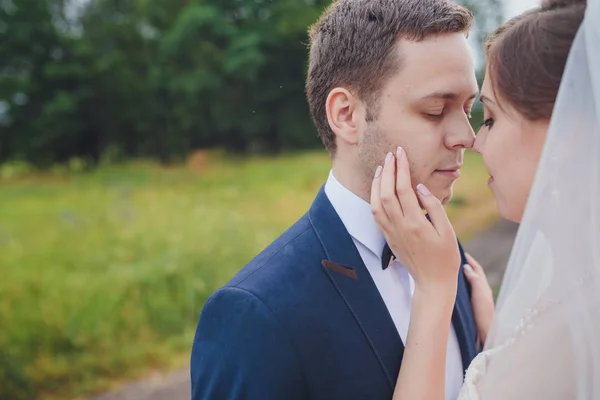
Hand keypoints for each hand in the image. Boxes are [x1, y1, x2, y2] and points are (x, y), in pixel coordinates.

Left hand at [371, 147, 460, 296]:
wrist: (432, 283)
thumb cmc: (445, 257)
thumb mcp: (447, 232)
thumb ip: (435, 208)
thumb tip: (421, 188)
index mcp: (416, 223)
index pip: (403, 189)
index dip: (401, 168)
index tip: (401, 153)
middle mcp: (399, 227)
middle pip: (386, 192)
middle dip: (387, 170)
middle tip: (391, 154)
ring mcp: (391, 233)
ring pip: (376, 204)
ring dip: (377, 184)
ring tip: (382, 168)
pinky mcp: (388, 238)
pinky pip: (376, 215)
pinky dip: (374, 198)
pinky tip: (379, 189)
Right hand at [463, 253, 494, 344]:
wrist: (486, 335)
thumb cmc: (484, 315)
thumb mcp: (480, 295)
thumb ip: (475, 280)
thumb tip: (466, 267)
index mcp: (484, 287)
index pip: (477, 269)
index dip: (470, 261)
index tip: (462, 253)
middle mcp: (481, 292)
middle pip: (474, 275)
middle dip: (466, 266)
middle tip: (455, 260)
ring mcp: (477, 300)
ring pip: (470, 284)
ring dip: (463, 277)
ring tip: (453, 272)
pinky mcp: (472, 308)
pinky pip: (466, 293)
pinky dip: (461, 287)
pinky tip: (454, 290)